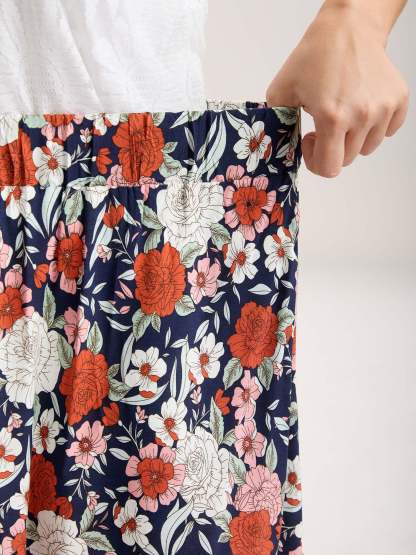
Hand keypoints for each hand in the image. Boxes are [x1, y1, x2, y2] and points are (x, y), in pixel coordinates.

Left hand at [265, 3, 408, 177]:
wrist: (347, 29)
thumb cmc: (314, 57)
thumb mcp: (280, 91)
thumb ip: (276, 124)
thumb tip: (273, 148)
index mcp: (334, 116)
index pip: (329, 168)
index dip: (316, 161)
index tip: (311, 141)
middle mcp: (362, 115)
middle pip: (347, 159)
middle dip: (332, 149)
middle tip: (324, 125)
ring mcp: (384, 108)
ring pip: (367, 147)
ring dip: (353, 138)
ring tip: (342, 114)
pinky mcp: (398, 100)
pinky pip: (388, 131)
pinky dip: (374, 126)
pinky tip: (360, 108)